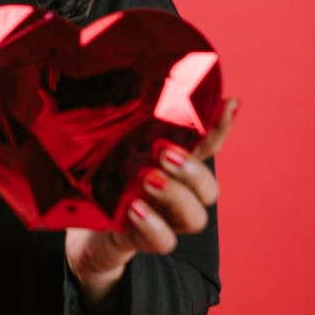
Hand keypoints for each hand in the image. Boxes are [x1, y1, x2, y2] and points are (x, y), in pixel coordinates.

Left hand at [65, 98, 238, 304]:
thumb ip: (117, 117)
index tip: (230, 103)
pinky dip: (153, 225)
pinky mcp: (142, 240)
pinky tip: (134, 208)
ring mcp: (164, 218)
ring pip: (194, 217)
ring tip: (148, 179)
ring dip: (176, 196)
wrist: (84, 223)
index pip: (206, 146)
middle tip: (163, 152)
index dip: (220, 128)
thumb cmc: (102, 174)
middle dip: (193, 170)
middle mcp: (177, 193)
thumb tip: (110, 73)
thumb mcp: (109, 142)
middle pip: (209, 189)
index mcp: (174, 164)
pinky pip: (164, 241)